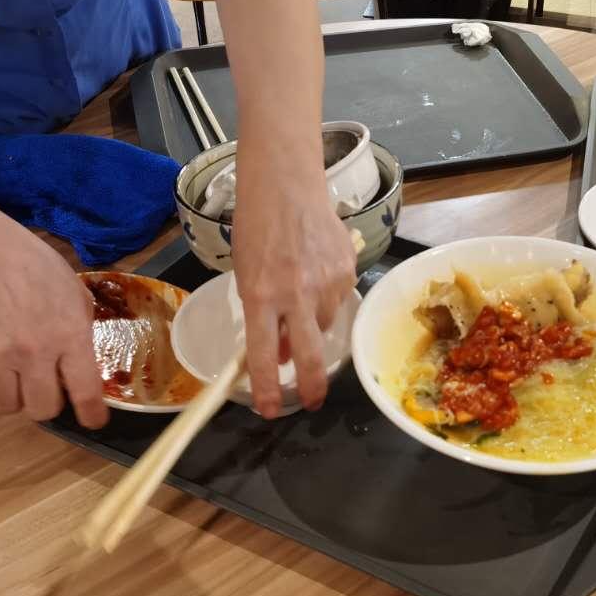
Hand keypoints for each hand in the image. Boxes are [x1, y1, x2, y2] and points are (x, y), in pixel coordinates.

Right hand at [0, 219, 107, 427]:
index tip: (93, 421)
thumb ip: (81, 331)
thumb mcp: (76, 294)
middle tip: (46, 390)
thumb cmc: (37, 270)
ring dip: (15, 396)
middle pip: (42, 409)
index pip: (85, 391)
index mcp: (69, 336)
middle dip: (48, 405)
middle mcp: (34, 352)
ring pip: (7, 405)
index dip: (92, 414)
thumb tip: (82, 365)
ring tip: (17, 375)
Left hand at [230, 158, 355, 417]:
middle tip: (309, 401)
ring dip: (314, 326)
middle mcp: (295, 293)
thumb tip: (283, 353)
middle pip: (309, 357)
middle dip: (310, 388)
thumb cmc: (256, 228)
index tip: (267, 409)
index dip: (266, 389)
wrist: (286, 185)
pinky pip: (339, 299)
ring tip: (301, 295)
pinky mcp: (348, 270)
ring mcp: (326, 282)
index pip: (264, 356)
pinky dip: (327, 298)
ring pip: (325, 325)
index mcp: (261, 294)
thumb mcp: (247, 275)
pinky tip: (315, 273)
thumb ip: (262, 315)